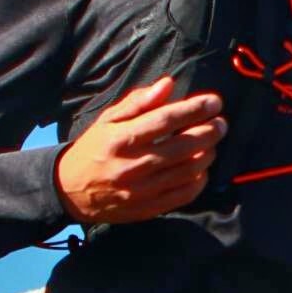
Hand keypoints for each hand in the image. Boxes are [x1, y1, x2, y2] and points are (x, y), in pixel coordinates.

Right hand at [55, 76, 225, 223]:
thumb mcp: (108, 120)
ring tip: (212, 143)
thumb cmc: (93, 148)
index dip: (194, 109)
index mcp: (121, 138)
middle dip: (209, 132)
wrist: (70, 191)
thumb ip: (139, 102)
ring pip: (187, 171)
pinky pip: (183, 195)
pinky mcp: (148, 208)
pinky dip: (198, 180)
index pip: (166, 120)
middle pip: (183, 146)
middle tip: (221, 123)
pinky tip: (201, 169)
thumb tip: (168, 84)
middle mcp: (133, 165)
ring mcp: (142, 190)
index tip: (214, 102)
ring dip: (207, 154)